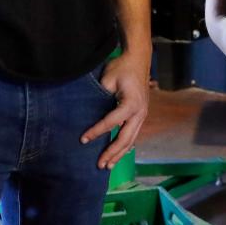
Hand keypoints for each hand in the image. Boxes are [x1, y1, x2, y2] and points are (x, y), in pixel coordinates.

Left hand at [80, 50, 149, 169]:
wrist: (138, 59)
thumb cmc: (122, 67)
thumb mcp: (108, 78)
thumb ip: (101, 96)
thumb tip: (89, 112)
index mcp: (131, 103)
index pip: (111, 123)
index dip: (96, 132)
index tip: (83, 140)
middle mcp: (139, 112)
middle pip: (125, 138)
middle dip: (112, 152)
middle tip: (99, 164)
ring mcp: (142, 114)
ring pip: (131, 139)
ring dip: (120, 153)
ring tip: (108, 166)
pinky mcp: (141, 115)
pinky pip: (133, 134)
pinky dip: (125, 146)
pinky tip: (118, 154)